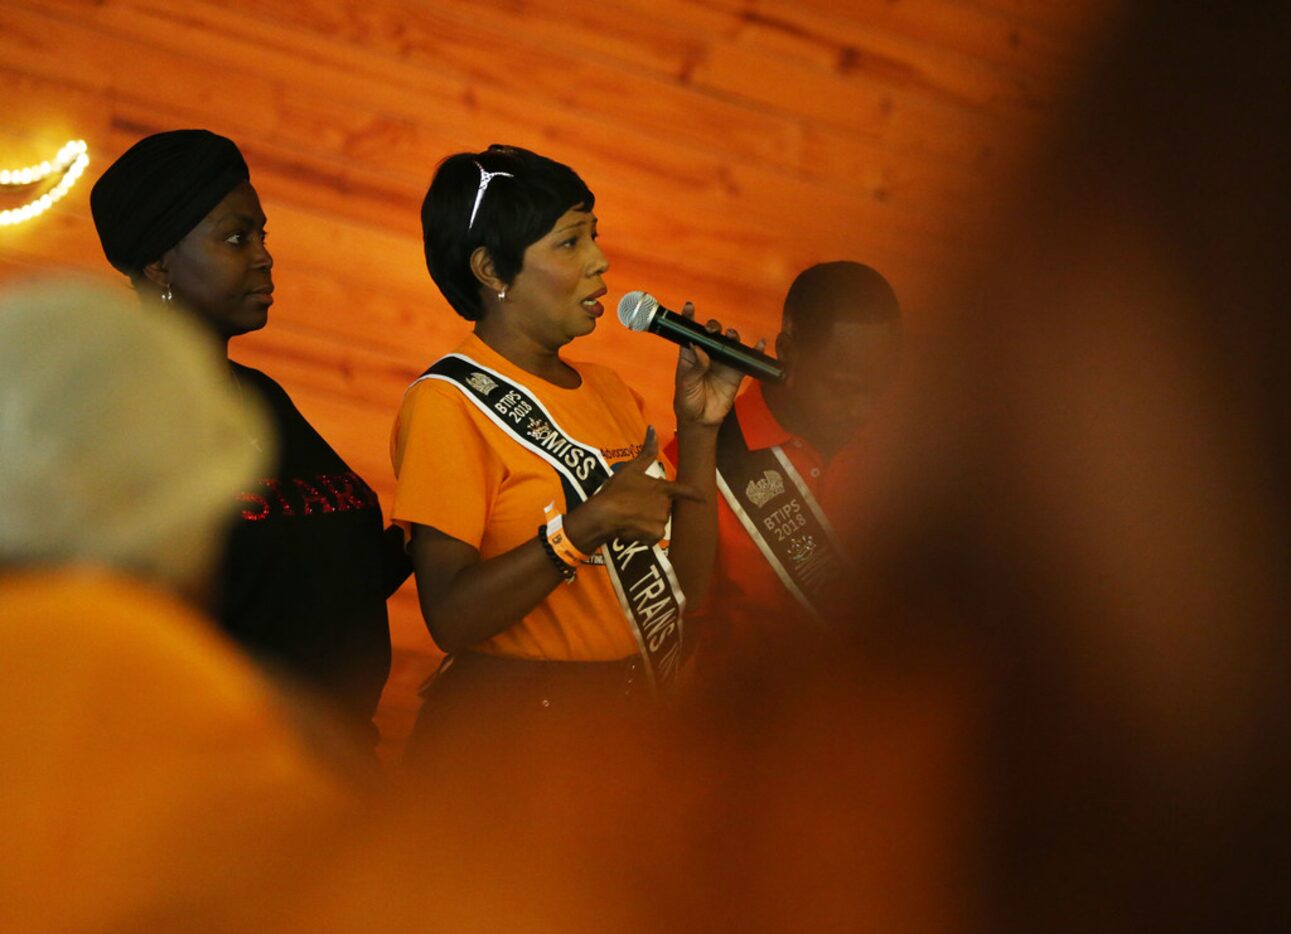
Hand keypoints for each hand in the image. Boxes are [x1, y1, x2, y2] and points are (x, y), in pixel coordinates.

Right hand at [564, 427, 703, 549]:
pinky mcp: (655, 535)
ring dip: (646, 523)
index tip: (704, 498)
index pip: (684, 491)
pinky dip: (642, 535)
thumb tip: (652, 428)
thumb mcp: (631, 468)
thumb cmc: (616, 490)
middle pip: (664, 508)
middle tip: (633, 506)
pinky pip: (652, 536)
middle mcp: (665, 504)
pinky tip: (630, 529)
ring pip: (657, 522)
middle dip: (651, 508)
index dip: (695, 495)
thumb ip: (646, 451)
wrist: (604, 514)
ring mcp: (661, 520)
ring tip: (629, 517)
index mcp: (662, 488)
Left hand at [671, 302, 760, 428]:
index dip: (689, 317)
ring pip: (729, 342)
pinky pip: (746, 359)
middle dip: (713, 326)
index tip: (689, 306)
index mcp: (690, 354)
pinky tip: (759, 344)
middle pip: (712, 333)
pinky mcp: (735, 372)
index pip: (689, 332)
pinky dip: (754, 351)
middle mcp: (707, 354)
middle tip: (711, 330)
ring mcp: (722, 362)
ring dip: (731, 335)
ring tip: (730, 336)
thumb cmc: (687, 401)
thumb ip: (695, 367)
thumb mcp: (686, 384)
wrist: (701, 420)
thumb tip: (700, 350)